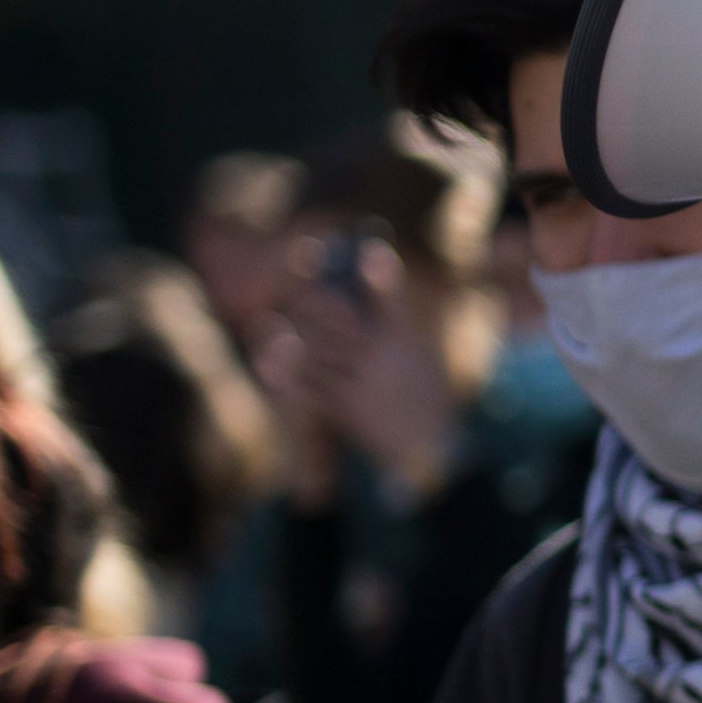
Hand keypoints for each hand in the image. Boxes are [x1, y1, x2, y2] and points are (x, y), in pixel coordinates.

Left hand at [290, 242, 460, 497]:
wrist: (429, 449)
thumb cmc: (423, 395)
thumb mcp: (418, 354)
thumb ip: (393, 324)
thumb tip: (365, 293)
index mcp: (406, 340)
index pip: (392, 300)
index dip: (381, 275)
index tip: (371, 252)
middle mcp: (383, 357)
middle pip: (338, 318)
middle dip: (314, 301)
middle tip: (298, 288)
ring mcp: (363, 382)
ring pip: (318, 349)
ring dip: (298, 333)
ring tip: (277, 322)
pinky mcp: (347, 407)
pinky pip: (310, 385)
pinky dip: (288, 372)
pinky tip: (272, 359)